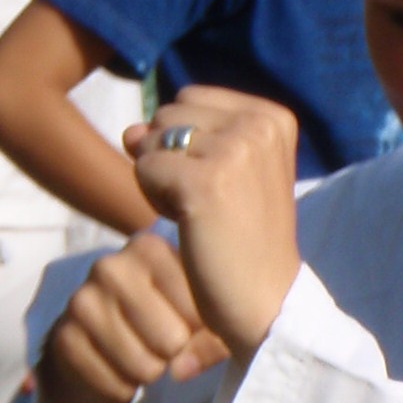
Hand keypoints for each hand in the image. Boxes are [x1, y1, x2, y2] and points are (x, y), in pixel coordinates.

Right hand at [44, 232, 227, 402]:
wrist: (109, 349)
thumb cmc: (169, 323)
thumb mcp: (205, 317)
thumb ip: (219, 331)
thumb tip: (183, 363)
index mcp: (149, 248)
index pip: (200, 308)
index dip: (204, 331)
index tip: (192, 326)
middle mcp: (109, 267)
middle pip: (172, 340)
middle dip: (177, 355)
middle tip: (167, 347)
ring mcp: (81, 301)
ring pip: (144, 366)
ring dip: (151, 374)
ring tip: (144, 356)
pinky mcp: (64, 338)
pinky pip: (115, 384)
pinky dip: (124, 388)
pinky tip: (119, 369)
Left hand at [127, 87, 302, 362]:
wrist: (268, 302)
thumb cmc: (243, 242)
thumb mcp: (222, 173)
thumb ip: (178, 137)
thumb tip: (130, 131)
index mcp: (272, 117)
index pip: (190, 100)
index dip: (188, 145)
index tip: (224, 187)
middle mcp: (258, 124)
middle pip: (168, 114)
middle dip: (171, 159)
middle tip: (211, 205)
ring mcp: (235, 150)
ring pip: (152, 140)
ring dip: (160, 180)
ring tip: (201, 215)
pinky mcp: (205, 181)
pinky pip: (144, 169)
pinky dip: (154, 200)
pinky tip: (189, 225)